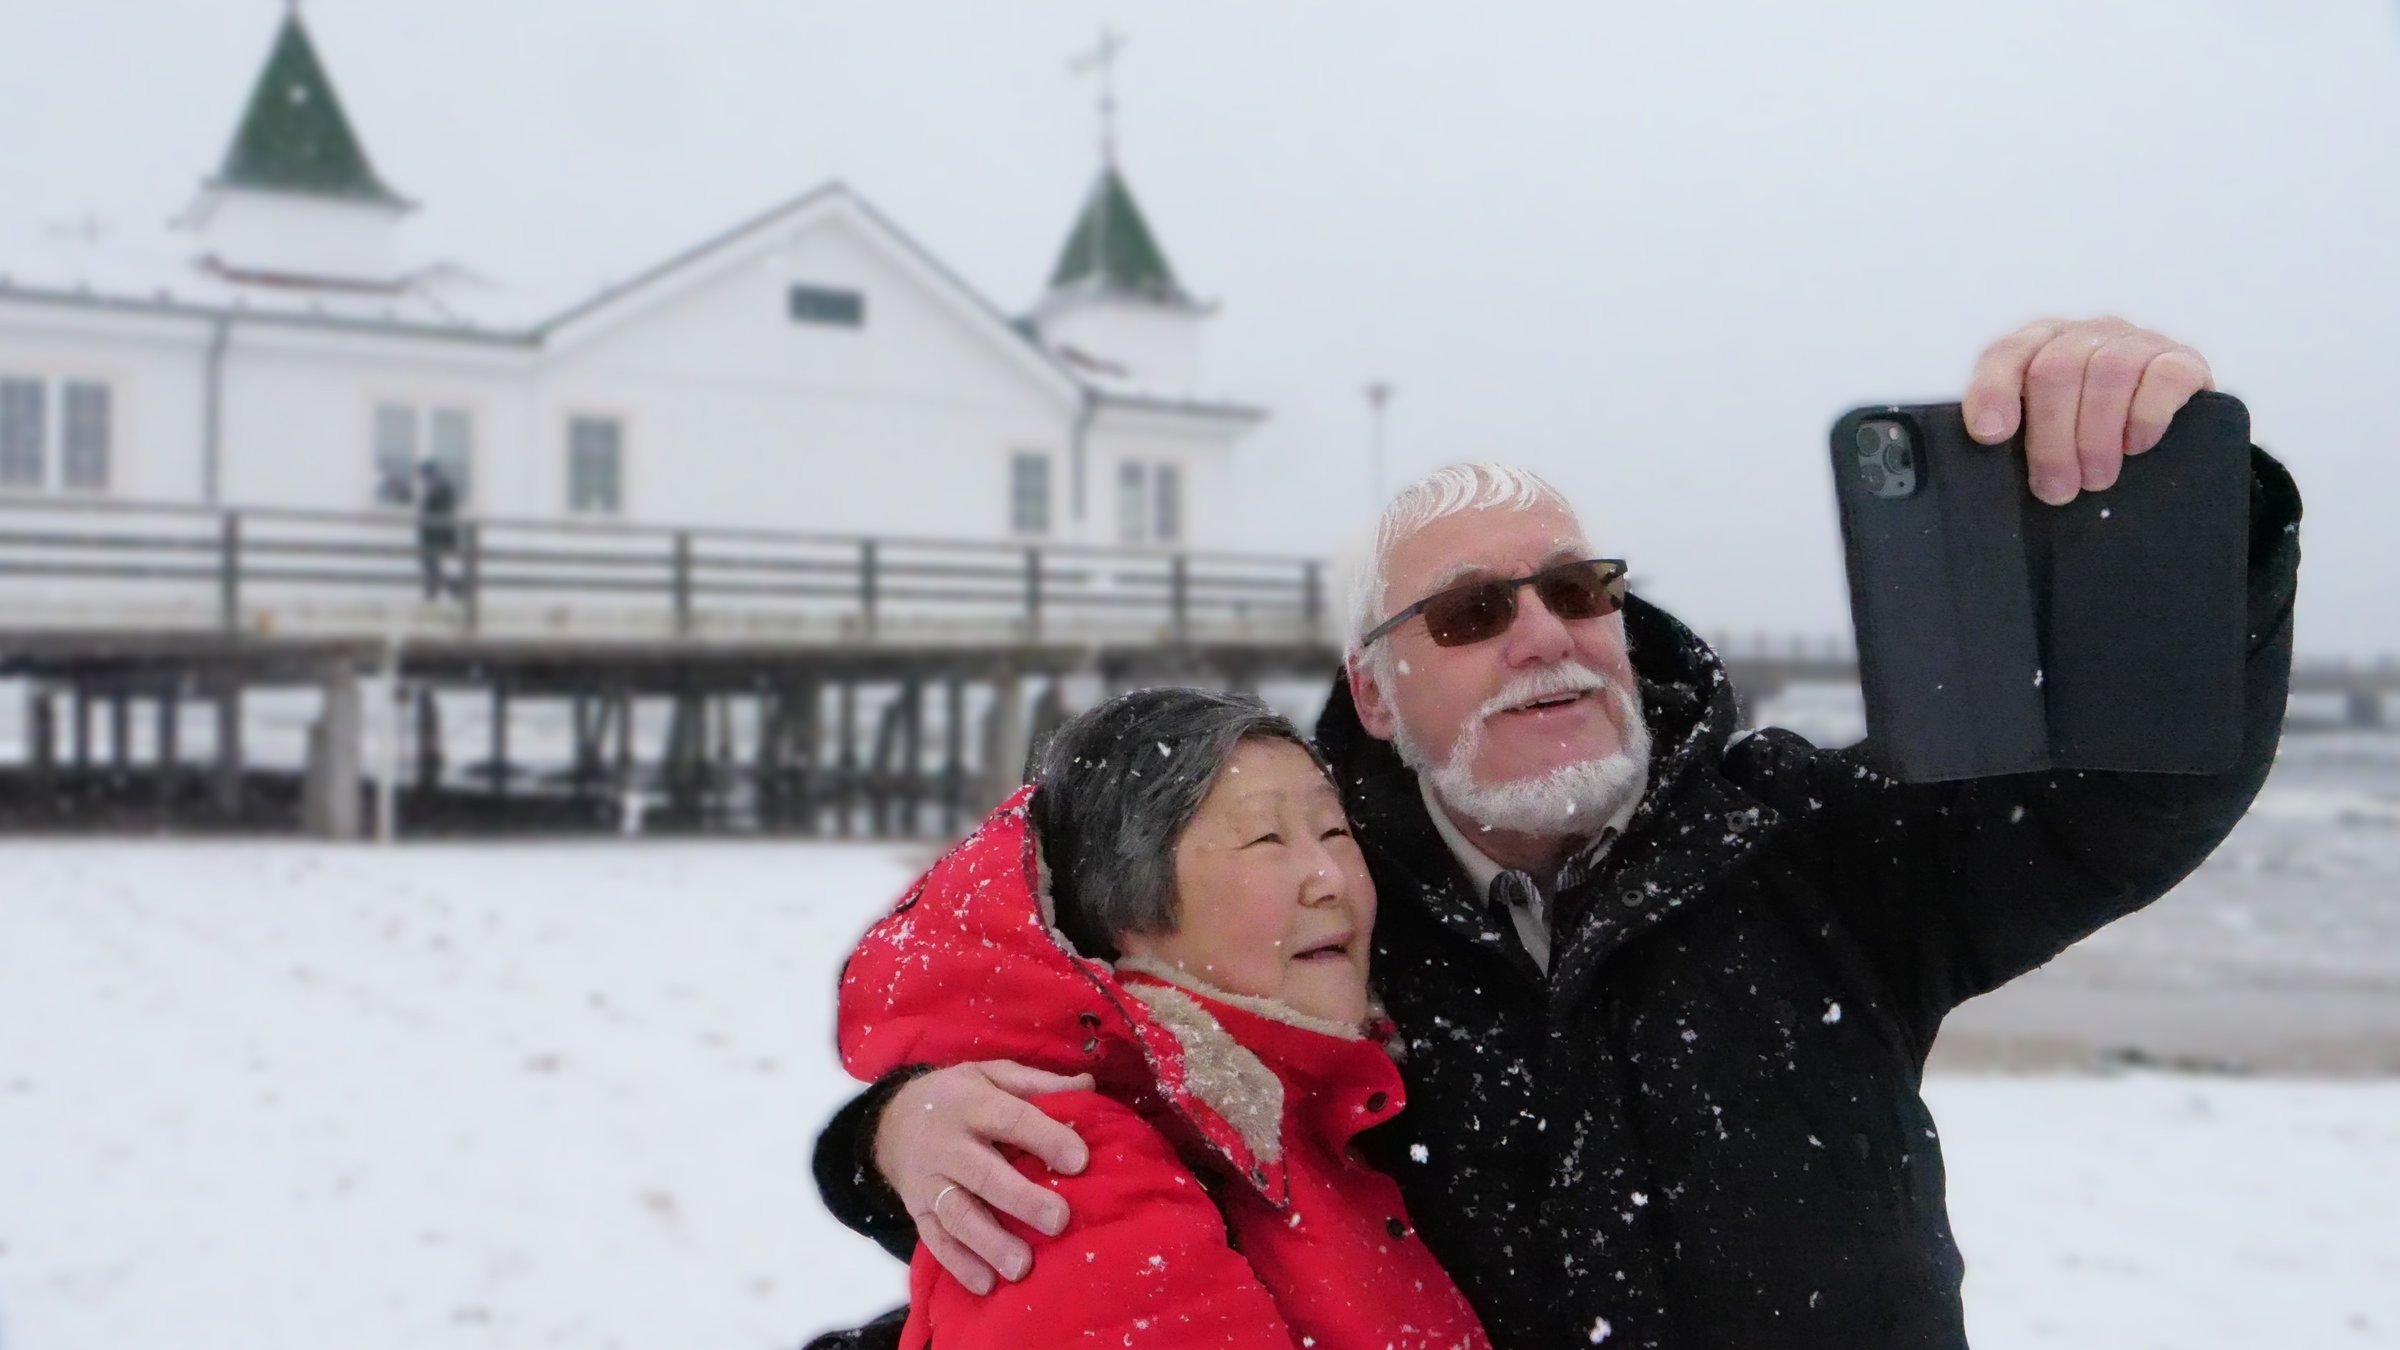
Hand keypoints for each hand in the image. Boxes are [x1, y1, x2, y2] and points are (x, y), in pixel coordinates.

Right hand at [875, 1060, 1093, 1294]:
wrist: (890, 1122)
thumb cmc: (956, 1097)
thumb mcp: (990, 1075)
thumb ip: (1037, 1084)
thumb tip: (1088, 1085)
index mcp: (971, 1104)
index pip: (1010, 1119)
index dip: (1045, 1138)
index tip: (1079, 1160)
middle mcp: (947, 1145)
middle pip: (983, 1174)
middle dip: (1020, 1199)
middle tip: (1058, 1221)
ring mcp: (929, 1182)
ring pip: (957, 1214)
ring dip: (988, 1242)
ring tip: (1021, 1266)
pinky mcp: (917, 1212)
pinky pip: (936, 1240)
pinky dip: (958, 1264)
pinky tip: (986, 1284)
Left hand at [1963, 317, 2214, 504]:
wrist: (2173, 440)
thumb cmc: (2092, 441)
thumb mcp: (2047, 435)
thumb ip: (2016, 435)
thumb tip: (1990, 445)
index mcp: (2041, 346)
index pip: (2007, 354)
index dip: (1993, 392)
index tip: (1991, 436)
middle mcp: (2087, 335)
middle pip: (2056, 370)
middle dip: (2052, 439)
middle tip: (2057, 490)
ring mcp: (2137, 342)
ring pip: (2108, 371)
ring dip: (2097, 436)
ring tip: (2096, 479)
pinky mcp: (2183, 360)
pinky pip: (2164, 376)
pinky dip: (2145, 417)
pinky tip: (2136, 447)